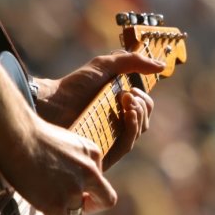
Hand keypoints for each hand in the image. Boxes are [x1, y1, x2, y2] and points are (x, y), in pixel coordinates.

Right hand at [0, 116, 117, 214]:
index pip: (99, 178)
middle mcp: (89, 172)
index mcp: (93, 154)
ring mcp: (74, 190)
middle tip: (70, 207)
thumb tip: (71, 175)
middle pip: (101, 200)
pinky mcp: (56, 204)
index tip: (79, 192)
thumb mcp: (69, 140)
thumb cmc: (35, 135)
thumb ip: (77, 158)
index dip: (90, 188)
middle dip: (88, 206)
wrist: (18, 137)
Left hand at [33, 51, 163, 168]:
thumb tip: (162, 66)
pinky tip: (127, 114)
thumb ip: (133, 61)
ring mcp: (110, 140)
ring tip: (126, 100)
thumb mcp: (105, 65)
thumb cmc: (74, 85)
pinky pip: (127, 144)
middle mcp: (116, 125)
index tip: (134, 88)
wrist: (51, 103)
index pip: (144, 108)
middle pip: (144, 121)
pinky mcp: (104, 153)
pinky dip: (132, 127)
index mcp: (118, 108)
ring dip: (139, 114)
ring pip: (138, 132)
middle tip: (128, 94)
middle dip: (143, 105)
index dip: (145, 99)